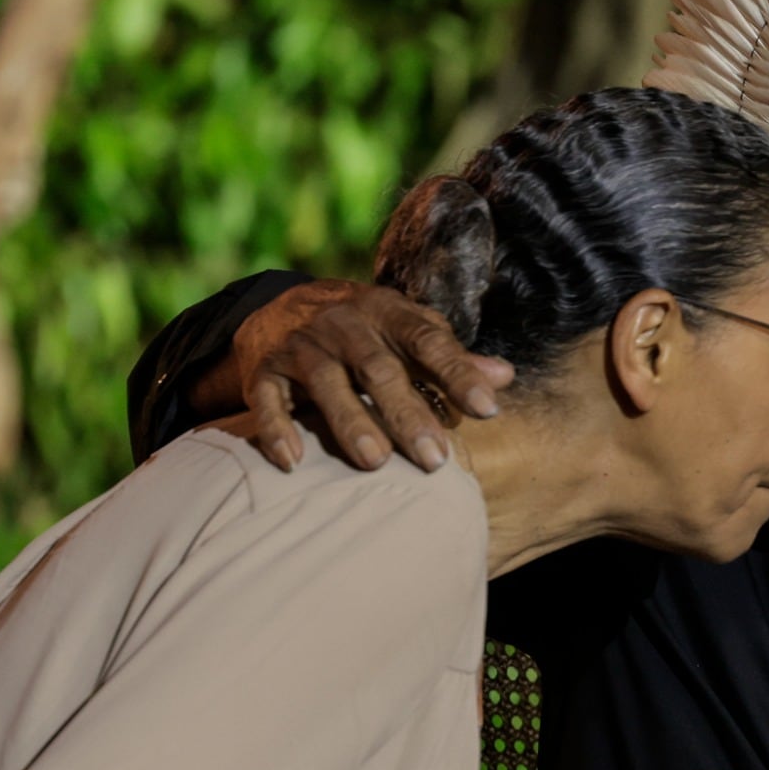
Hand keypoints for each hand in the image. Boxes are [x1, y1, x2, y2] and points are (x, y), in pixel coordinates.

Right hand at [235, 279, 514, 471]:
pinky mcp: (264, 370)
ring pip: (327, 383)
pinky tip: (293, 462)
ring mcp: (301, 346)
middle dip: (407, 413)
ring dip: (351, 422)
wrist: (282, 307)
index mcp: (387, 312)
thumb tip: (505, 376)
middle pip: (379, 369)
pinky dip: (277, 429)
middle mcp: (343, 324)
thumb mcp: (408, 333)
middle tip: (435, 460)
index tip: (488, 409)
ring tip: (376, 461)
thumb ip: (453, 358)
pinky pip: (267, 399)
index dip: (458, 373)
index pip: (428, 341)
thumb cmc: (366, 332)